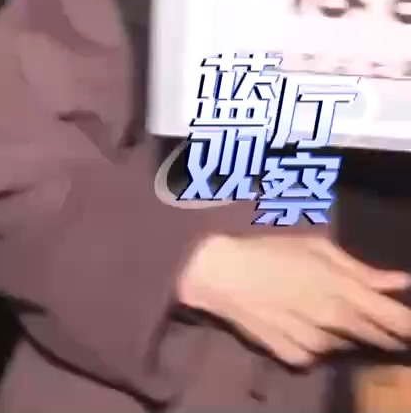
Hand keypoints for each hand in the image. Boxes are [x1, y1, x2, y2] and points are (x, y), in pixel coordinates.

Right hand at [177, 233, 410, 367]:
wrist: (216, 273)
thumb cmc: (267, 251)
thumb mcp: (316, 249)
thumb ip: (363, 271)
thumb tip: (401, 282)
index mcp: (343, 292)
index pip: (400, 321)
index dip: (409, 323)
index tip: (407, 319)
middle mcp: (334, 323)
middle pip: (382, 339)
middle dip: (383, 329)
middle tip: (364, 311)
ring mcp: (315, 344)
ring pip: (348, 346)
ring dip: (346, 334)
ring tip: (319, 309)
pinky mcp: (294, 357)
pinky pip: (319, 356)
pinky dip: (317, 344)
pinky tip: (299, 324)